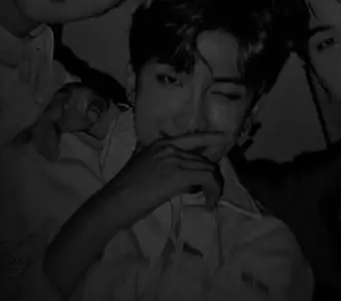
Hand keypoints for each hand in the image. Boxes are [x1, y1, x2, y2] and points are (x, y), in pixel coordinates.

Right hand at [108, 133, 224, 226]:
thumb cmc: (125, 189)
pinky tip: (208, 203)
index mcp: (161, 143)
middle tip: (214, 191)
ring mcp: (174, 159)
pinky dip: (212, 191)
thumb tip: (183, 178)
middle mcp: (170, 147)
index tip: (226, 139)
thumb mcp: (144, 167)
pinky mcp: (178, 175)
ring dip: (214, 186)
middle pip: (205, 156)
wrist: (114, 201)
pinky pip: (206, 178)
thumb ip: (163, 165)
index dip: (212, 139)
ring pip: (208, 168)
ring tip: (211, 200)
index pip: (194, 137)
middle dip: (214, 175)